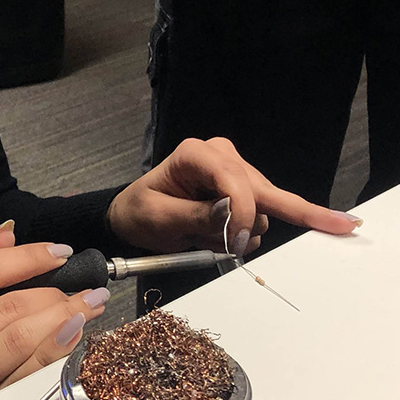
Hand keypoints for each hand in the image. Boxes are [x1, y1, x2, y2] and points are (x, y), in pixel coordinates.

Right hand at [0, 239, 109, 399]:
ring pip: (21, 341)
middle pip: (7, 308)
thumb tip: (7, 233)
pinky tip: (73, 335)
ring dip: (64, 318)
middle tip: (83, 287)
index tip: (60, 252)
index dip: (27, 258)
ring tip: (88, 306)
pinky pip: (27, 376)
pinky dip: (55, 351)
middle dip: (54, 293)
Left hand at [107, 137, 362, 256]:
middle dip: (246, 223)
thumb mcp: (159, 218)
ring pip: (262, 209)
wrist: (137, 218)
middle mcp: (221, 155)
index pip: (232, 178)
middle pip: (258, 190)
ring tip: (203, 233)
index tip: (235, 242)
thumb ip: (195, 216)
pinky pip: (260, 218)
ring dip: (236, 232)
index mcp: (194, 154)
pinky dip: (240, 234)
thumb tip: (230, 213)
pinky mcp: (244, 191)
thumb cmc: (141, 213)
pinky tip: (216, 233)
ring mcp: (235, 172)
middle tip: (232, 246)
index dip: (241, 211)